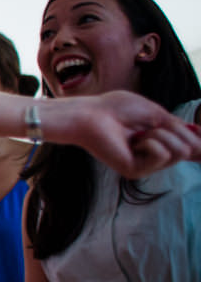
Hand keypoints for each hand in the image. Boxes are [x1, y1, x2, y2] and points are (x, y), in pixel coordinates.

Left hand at [55, 91, 200, 178]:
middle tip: (149, 126)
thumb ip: (179, 128)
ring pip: (180, 151)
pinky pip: (163, 155)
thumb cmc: (117, 109)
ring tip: (138, 133)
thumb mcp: (157, 114)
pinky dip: (151, 141)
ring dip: (162, 134)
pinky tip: (132, 141)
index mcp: (159, 142)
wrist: (91, 114)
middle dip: (175, 130)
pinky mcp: (135, 172)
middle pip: (190, 148)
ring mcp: (145, 166)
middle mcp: (153, 157)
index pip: (190, 148)